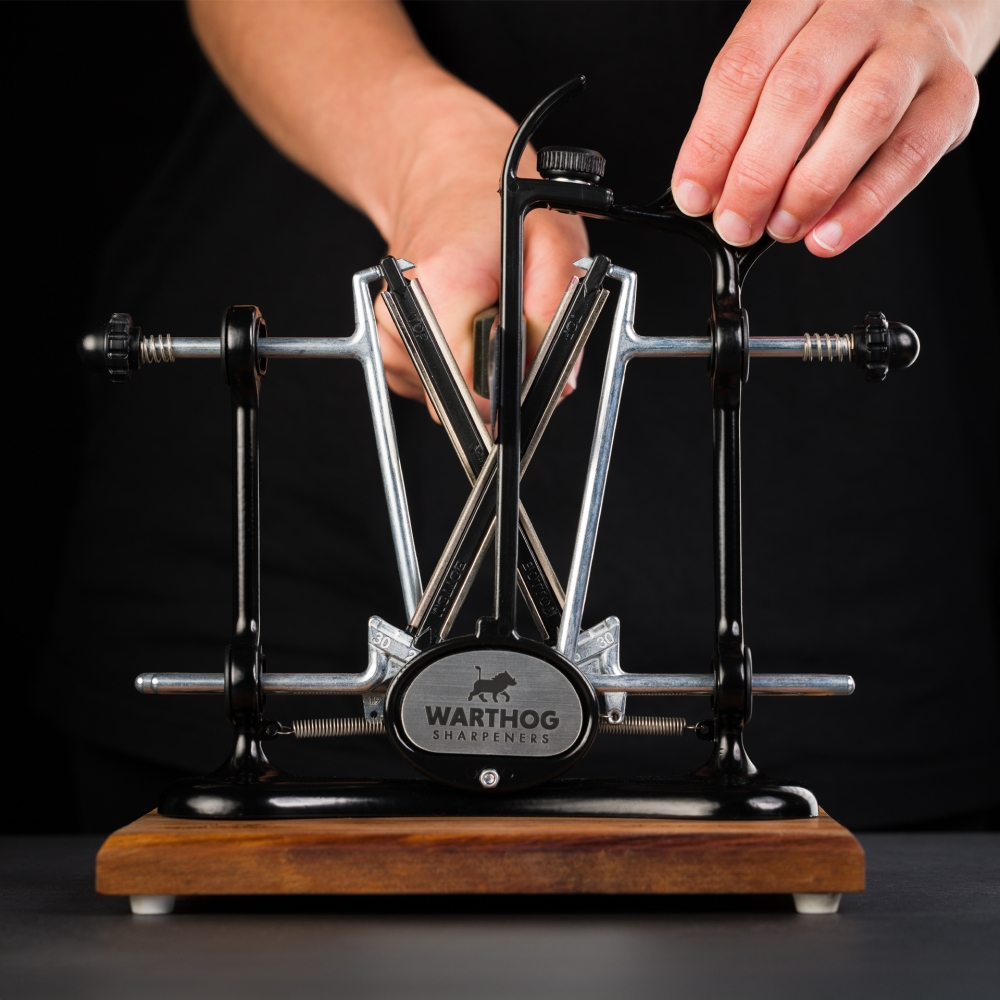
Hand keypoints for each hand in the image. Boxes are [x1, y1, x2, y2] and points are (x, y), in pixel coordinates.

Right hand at [373, 85, 586, 416]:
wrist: (442, 176)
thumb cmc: (494, 206)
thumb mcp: (555, 244)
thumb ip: (558, 315)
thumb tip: (556, 381)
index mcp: (443, 289)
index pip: (477, 391)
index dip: (516, 390)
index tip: (534, 365)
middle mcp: (404, 317)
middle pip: (465, 399)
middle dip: (503, 379)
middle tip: (516, 326)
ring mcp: (391, 338)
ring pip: (453, 397)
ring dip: (484, 368)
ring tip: (489, 313)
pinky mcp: (392, 351)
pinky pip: (439, 385)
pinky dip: (464, 364)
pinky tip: (469, 321)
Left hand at [670, 0, 992, 255]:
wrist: (933, 13)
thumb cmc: (839, 51)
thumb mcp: (782, 59)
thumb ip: (745, 118)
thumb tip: (708, 193)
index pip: (743, 68)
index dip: (711, 141)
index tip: (694, 196)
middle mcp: (859, 9)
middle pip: (798, 91)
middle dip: (756, 173)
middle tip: (735, 224)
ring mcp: (913, 46)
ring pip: (862, 116)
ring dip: (811, 188)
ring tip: (781, 228)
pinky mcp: (952, 93)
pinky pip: (910, 154)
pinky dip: (865, 205)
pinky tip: (829, 235)